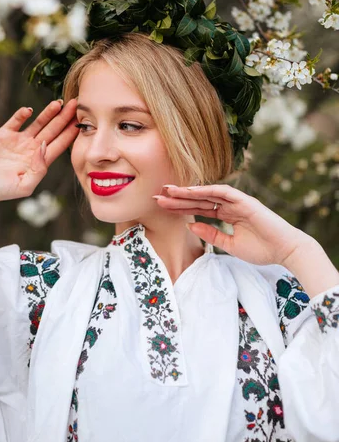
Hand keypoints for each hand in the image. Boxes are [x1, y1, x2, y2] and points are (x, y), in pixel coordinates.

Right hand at [0, 99, 78, 203]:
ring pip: (38, 123)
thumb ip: (39, 170)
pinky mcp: (4, 134)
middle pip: (53, 130)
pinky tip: (29, 110)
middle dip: (65, 117)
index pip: (60, 144)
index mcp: (40, 161)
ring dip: (48, 113)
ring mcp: (19, 140)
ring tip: (59, 103)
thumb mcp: (25, 186)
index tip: (81, 121)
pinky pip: (16, 121)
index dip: (70, 132)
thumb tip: (45, 148)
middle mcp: (32, 148)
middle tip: (76, 104)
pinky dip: (22, 114)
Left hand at [154, 184, 308, 265]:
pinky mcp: (245, 201)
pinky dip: (207, 190)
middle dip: (178, 197)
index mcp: (226, 215)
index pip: (198, 208)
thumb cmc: (261, 249)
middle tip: (157, 195)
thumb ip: (211, 234)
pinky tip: (191, 190)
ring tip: (169, 191)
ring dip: (188, 191)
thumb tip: (190, 225)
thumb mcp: (229, 244)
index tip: (162, 206)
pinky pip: (223, 192)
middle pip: (198, 199)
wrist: (285, 251)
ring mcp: (237, 201)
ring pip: (207, 193)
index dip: (180, 207)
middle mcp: (229, 205)